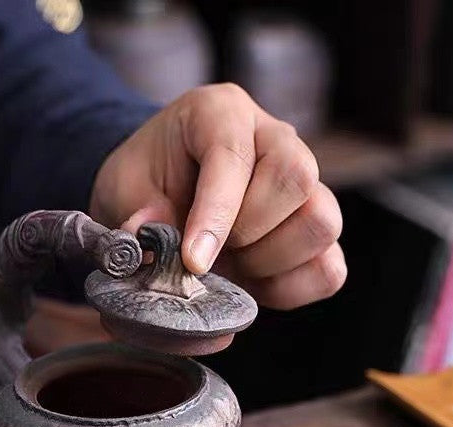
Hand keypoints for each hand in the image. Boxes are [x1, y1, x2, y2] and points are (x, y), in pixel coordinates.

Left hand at [90, 84, 344, 309]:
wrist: (162, 197)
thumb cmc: (146, 183)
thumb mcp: (122, 187)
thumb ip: (135, 210)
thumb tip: (149, 240)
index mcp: (221, 113)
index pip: (235, 155)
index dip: (216, 214)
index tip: (193, 260)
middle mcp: (275, 139)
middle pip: (296, 178)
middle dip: (247, 232)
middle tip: (207, 251)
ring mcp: (304, 185)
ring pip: (322, 222)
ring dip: (271, 259)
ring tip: (231, 263)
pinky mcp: (314, 231)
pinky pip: (329, 268)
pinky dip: (292, 287)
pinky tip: (253, 283)